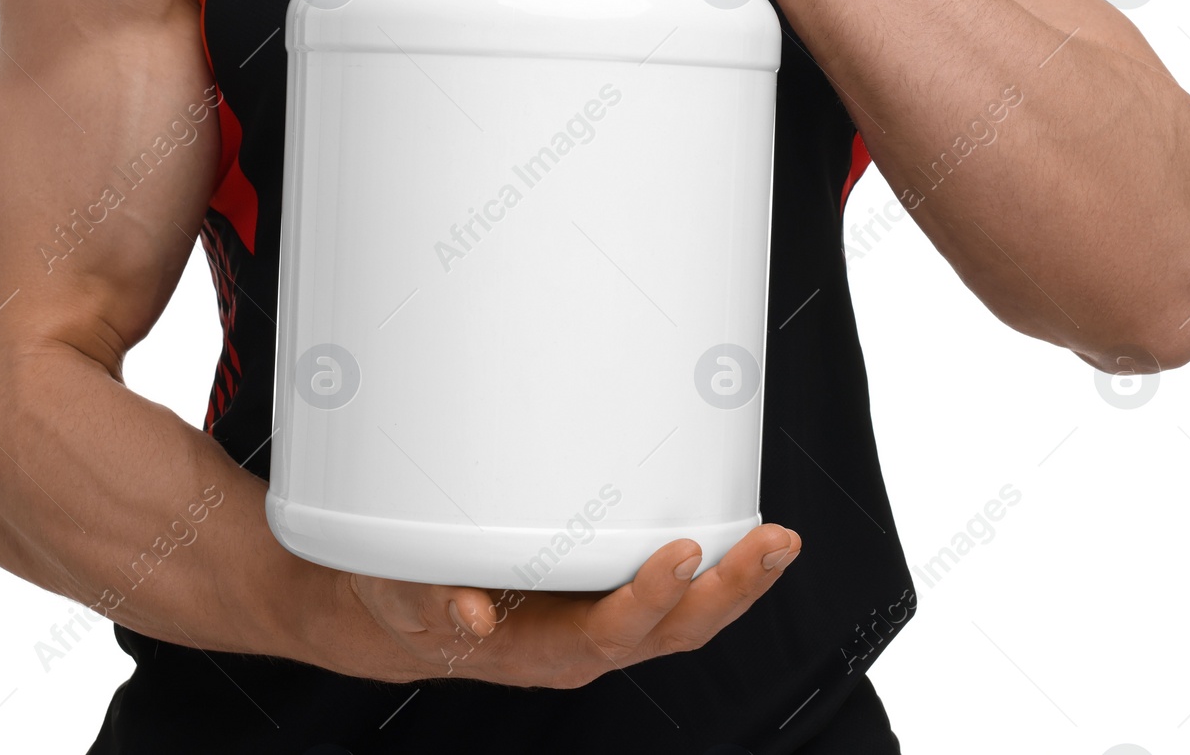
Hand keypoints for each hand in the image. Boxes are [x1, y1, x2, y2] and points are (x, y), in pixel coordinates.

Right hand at [301, 523, 799, 688]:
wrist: (414, 618)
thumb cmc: (415, 601)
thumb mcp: (408, 597)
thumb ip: (434, 604)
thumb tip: (467, 614)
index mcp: (541, 649)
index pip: (608, 632)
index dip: (648, 598)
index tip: (680, 553)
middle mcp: (586, 644)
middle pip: (672, 630)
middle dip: (728, 591)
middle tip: (771, 544)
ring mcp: (606, 622)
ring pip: (688, 618)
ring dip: (739, 583)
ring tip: (781, 542)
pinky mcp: (613, 596)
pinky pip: (679, 598)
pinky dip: (719, 573)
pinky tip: (748, 540)